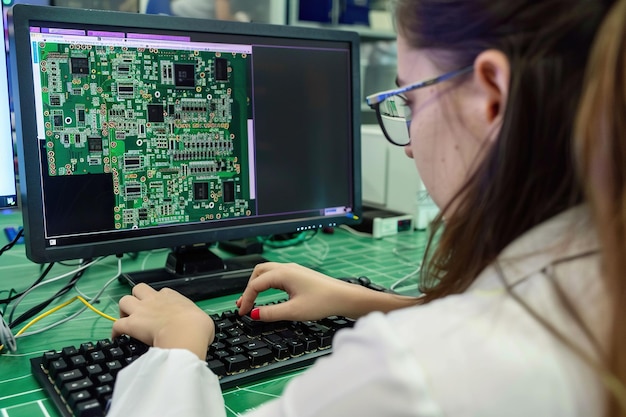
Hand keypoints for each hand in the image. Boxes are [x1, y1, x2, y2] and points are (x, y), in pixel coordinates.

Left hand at [112, 283, 213, 360]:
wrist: (186, 332)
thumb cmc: (197, 326)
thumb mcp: (203, 319)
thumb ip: (196, 320)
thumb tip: (199, 329)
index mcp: (172, 297)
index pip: (162, 292)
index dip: (160, 300)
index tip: (162, 311)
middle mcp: (154, 299)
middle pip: (138, 288)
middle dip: (137, 297)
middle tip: (140, 310)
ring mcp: (141, 311)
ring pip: (124, 301)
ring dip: (124, 310)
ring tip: (127, 320)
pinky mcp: (132, 324)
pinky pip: (116, 325)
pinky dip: (115, 331)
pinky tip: (118, 337)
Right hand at [236, 262, 368, 320]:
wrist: (343, 297)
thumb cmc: (323, 302)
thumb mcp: (294, 311)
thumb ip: (271, 313)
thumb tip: (255, 314)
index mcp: (283, 274)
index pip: (255, 284)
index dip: (246, 299)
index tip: (242, 313)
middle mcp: (287, 268)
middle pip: (258, 272)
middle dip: (249, 288)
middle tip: (244, 304)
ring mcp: (293, 270)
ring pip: (267, 272)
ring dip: (257, 285)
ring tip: (252, 300)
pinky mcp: (299, 275)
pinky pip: (277, 275)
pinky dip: (267, 284)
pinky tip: (268, 294)